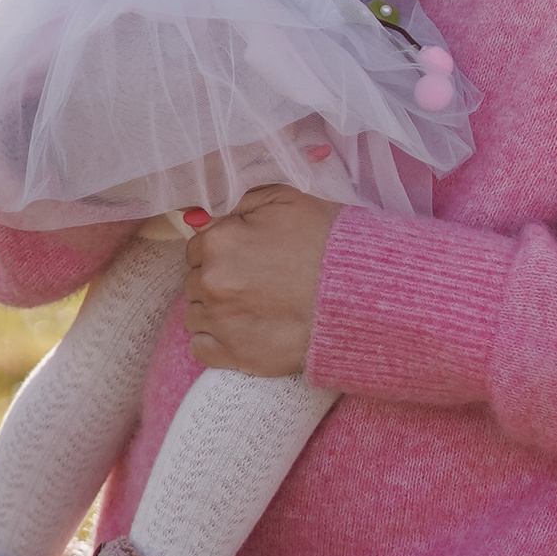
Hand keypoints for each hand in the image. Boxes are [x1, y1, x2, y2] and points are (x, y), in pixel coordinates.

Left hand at [181, 185, 336, 379]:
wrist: (362, 294)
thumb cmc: (328, 242)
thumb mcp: (288, 199)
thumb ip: (245, 203)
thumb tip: (221, 217)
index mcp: (219, 242)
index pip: (197, 247)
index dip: (220, 250)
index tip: (243, 257)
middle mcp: (211, 282)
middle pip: (195, 281)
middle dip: (218, 279)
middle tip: (252, 281)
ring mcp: (221, 322)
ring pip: (196, 315)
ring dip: (216, 310)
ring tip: (251, 307)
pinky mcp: (235, 355)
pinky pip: (202, 349)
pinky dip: (216, 341)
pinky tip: (241, 330)